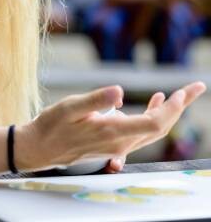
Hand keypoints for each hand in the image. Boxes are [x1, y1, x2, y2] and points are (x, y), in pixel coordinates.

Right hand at [15, 82, 205, 170]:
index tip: (183, 91)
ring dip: (168, 113)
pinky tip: (150, 105)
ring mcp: (118, 146)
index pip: (155, 123)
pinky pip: (141, 133)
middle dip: (179, 107)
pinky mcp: (112, 144)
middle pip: (161, 128)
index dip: (173, 108)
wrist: (39, 148)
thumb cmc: (52, 125)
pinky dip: (153, 118)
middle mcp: (120, 142)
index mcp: (113, 132)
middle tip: (195, 88)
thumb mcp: (70, 107)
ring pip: (153, 131)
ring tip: (179, 95)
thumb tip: (120, 92)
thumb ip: (96, 99)